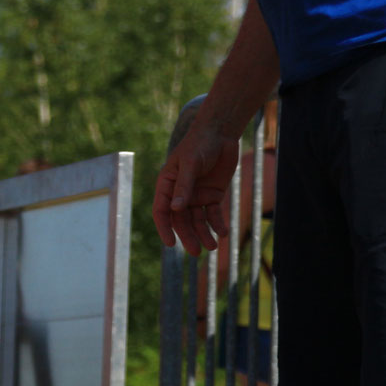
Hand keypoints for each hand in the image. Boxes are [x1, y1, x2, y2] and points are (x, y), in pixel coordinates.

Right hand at [153, 120, 239, 254]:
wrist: (221, 134)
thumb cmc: (199, 144)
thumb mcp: (190, 163)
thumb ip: (184, 186)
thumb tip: (176, 209)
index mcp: (167, 184)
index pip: (162, 210)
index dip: (165, 228)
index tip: (171, 244)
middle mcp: (180, 192)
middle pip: (181, 220)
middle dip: (188, 236)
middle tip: (197, 252)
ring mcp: (196, 194)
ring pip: (198, 220)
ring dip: (204, 234)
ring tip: (212, 247)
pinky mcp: (213, 194)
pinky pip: (214, 213)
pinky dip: (218, 224)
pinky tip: (223, 233)